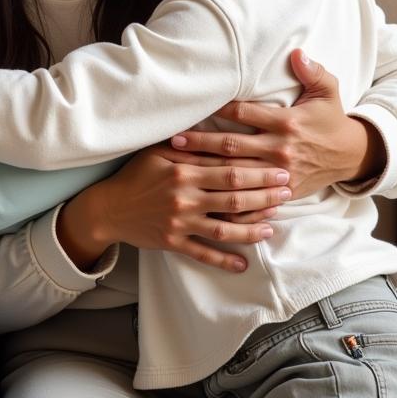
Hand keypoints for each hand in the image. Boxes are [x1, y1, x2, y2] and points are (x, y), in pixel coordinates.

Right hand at [56, 145, 290, 272]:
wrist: (108, 208)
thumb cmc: (135, 175)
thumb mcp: (158, 152)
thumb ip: (189, 146)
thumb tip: (219, 134)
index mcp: (183, 170)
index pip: (228, 169)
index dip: (258, 171)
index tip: (280, 170)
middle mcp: (185, 197)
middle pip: (234, 198)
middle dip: (265, 195)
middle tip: (288, 193)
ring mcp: (180, 222)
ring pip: (225, 228)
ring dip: (253, 228)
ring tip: (273, 225)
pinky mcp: (174, 242)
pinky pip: (204, 253)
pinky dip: (225, 260)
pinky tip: (244, 263)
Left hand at [168, 50, 384, 198]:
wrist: (352, 155)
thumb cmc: (331, 119)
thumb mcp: (328, 91)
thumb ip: (312, 72)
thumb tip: (298, 53)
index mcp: (286, 123)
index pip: (244, 113)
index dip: (219, 109)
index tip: (195, 106)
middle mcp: (280, 148)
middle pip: (233, 145)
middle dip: (202, 143)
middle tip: (174, 140)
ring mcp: (280, 173)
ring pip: (236, 173)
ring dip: (208, 170)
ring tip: (180, 167)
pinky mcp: (284, 191)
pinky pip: (253, 201)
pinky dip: (231, 204)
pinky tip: (208, 203)